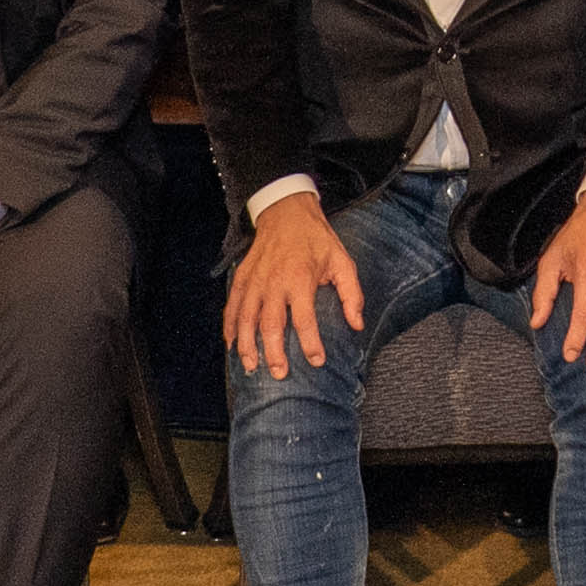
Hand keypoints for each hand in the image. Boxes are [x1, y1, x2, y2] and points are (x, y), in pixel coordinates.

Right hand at [227, 191, 370, 380]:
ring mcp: (255, 280)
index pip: (304, 318)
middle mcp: (274, 281)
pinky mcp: (243, 277)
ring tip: (252, 367)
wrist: (286, 211)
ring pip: (246, 318)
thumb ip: (351, 293)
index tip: (316, 361)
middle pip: (270, 324)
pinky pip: (232, 305)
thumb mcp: (342, 260)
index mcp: (300, 278)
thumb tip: (357, 324)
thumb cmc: (316, 239)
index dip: (310, 343)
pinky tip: (231, 345)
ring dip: (247, 345)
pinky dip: (229, 326)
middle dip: (273, 352)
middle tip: (279, 374)